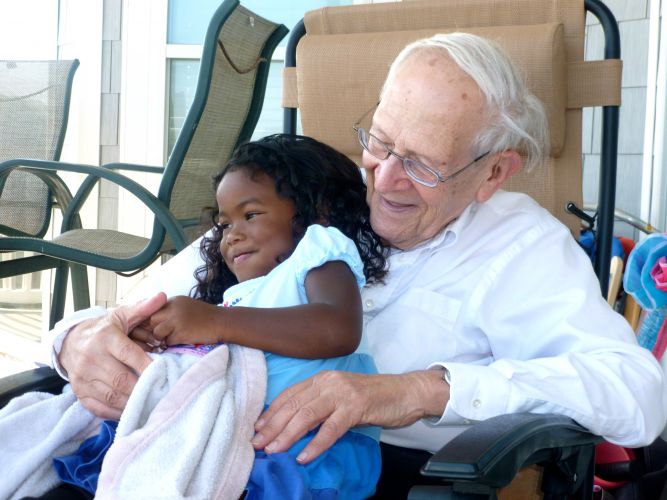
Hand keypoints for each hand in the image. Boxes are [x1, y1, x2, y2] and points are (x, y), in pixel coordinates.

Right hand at [59, 292, 167, 418]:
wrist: (70, 342)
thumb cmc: (103, 329)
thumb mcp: (121, 316)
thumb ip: (142, 309)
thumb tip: (162, 296)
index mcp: (104, 338)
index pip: (129, 354)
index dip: (147, 365)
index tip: (163, 373)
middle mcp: (91, 358)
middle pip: (121, 379)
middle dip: (142, 388)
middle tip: (161, 391)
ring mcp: (83, 377)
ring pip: (111, 396)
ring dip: (133, 402)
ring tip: (150, 402)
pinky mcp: (79, 393)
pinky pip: (99, 408)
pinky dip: (117, 412)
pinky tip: (132, 409)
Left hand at [147, 295, 222, 345]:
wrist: (223, 322)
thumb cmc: (206, 317)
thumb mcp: (186, 307)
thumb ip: (172, 311)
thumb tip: (155, 322)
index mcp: (173, 301)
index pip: (153, 310)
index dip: (154, 321)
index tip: (159, 328)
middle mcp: (173, 308)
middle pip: (151, 320)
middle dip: (155, 329)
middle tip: (163, 336)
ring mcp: (176, 320)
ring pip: (157, 332)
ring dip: (163, 338)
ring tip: (173, 338)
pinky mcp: (181, 332)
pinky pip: (168, 341)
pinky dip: (173, 344)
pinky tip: (183, 341)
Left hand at [252, 369, 448, 463]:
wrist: (405, 392)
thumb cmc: (373, 397)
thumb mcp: (340, 396)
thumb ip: (319, 405)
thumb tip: (294, 426)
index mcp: (322, 379)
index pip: (289, 395)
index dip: (271, 412)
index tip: (256, 429)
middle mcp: (328, 382)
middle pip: (293, 405)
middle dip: (272, 426)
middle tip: (257, 444)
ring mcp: (342, 394)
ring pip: (307, 415)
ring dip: (287, 435)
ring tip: (274, 451)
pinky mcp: (356, 407)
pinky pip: (331, 429)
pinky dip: (316, 444)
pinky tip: (304, 456)